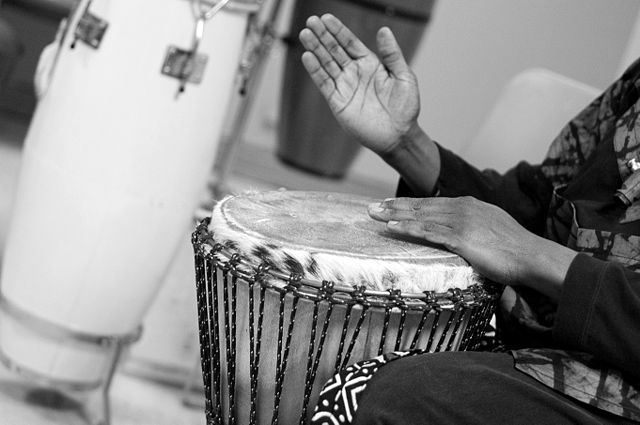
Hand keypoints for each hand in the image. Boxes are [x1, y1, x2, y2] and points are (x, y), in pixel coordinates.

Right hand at [299, 14, 420, 155]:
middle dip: (322, 36)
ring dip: (315, 49)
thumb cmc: (405, 107)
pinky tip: (307, 56)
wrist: (398, 135)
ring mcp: (345, 86)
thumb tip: (384, 30)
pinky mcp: (338, 102)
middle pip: (334, 50)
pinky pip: (324, 83)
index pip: (350, 43)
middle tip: (311, 20)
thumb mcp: (404, 76)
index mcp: (370, 64)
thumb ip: (392, 54)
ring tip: (305, 34)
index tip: (326, 18)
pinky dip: (315, 70)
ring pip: (326, 63)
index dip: (338, 30)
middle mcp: (355, 73)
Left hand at [368, 197, 577, 299]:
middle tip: (371, 207)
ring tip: (374, 214)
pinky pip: (428, 231)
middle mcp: (463, 208)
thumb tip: (462, 235)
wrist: (533, 256)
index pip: (432, 204)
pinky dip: (408, 227)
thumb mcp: (492, 230)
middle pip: (421, 206)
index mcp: (469, 205)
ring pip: (420, 215)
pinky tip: (392, 226)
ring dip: (394, 214)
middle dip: (394, 206)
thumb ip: (474, 228)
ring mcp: (461, 220)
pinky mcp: (461, 236)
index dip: (409, 204)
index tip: (391, 205)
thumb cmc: (515, 250)